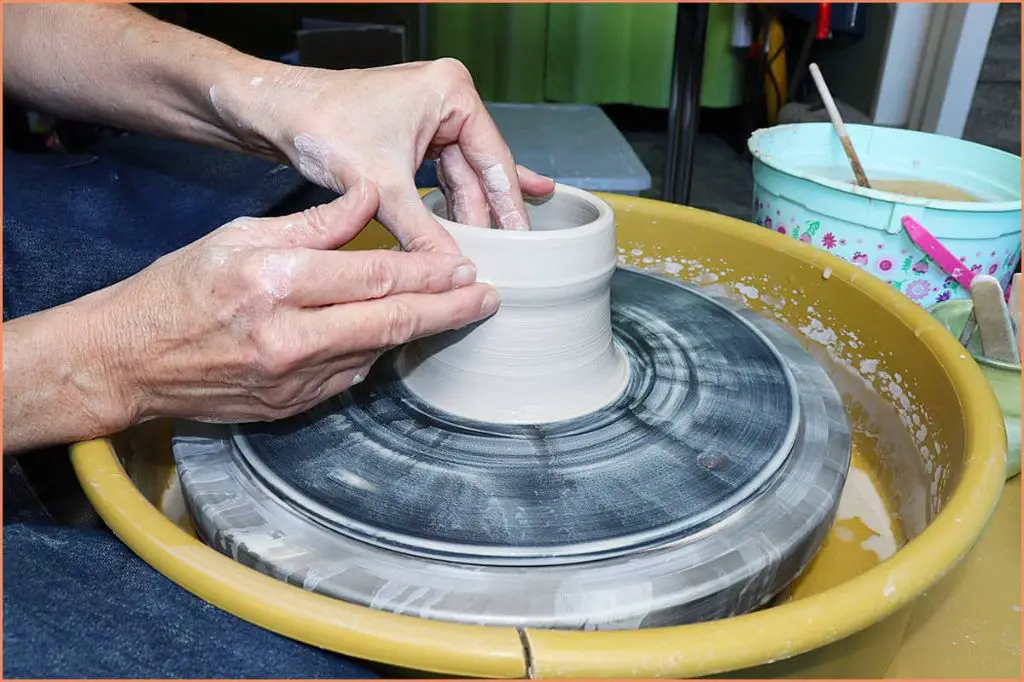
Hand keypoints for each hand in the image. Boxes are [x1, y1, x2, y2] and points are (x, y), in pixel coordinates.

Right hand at [98, 184, 497, 423]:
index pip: (374, 277)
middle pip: (390, 322)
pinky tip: (393, 338)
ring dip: (419, 334)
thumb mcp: (239, 236)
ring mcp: (292, 380)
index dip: (429, 275)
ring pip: (377, 352)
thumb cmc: (177, 290)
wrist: (127, 360)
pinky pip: (349, 378)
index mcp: (276, 283)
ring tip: (454, 314)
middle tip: (487, 300)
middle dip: (448, 311)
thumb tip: (368, 197)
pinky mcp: (290, 406)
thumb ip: (313, 222)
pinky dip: (375, 354)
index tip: (465, 269)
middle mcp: (290, 337)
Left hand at [217, 58, 555, 251]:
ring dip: (469, 214)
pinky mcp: (410, 135)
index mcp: (452, 93)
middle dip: (488, 214)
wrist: (272, 113)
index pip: (494, 160)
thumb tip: (453, 270)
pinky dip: (451, 203)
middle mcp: (447, 99)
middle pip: (481, 170)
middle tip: (509, 256)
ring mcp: (430, 117)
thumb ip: (424, 230)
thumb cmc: (319, 124)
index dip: (509, 207)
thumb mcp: (382, 187)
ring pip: (461, 177)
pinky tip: (482, 221)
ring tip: (492, 251)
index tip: (522, 242)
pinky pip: (441, 176)